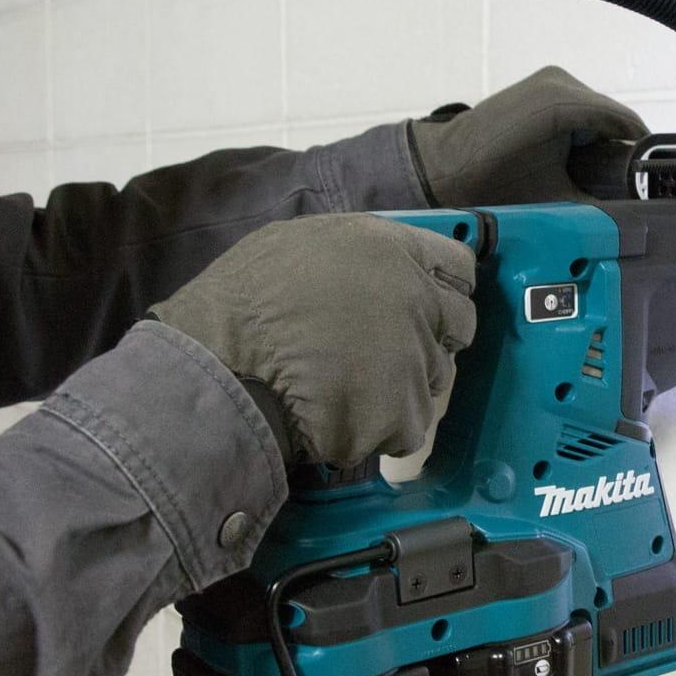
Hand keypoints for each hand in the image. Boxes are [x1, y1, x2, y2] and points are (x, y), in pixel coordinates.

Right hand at [149, 214, 475, 464]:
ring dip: (405, 383)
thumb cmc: (240, 303)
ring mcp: (416, 359)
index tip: (435, 299)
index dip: (447, 285)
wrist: (214, 369)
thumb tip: (377, 266)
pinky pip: (409, 427)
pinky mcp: (404, 414)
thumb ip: (355, 255)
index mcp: (392, 250)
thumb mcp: (298, 245)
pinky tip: (343, 420)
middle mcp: (418, 300)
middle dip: (435, 335)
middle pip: (461, 323)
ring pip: (435, 377)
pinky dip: (381, 430)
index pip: (459, 265)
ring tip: (352, 386)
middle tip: (392, 348)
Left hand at [408, 65, 647, 206]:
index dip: (640, 152)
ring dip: (607, 138)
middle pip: (614, 116)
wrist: (446, 167)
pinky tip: (588, 154)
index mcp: (563, 103)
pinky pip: (583, 106)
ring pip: (600, 110)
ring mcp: (552, 79)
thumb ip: (595, 205)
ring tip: (610, 173)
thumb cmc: (492, 185)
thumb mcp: (551, 198)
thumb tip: (632, 223)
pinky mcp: (545, 84)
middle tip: (631, 185)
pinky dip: (589, 128)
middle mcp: (560, 82)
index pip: (624, 123)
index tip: (650, 182)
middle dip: (623, 148)